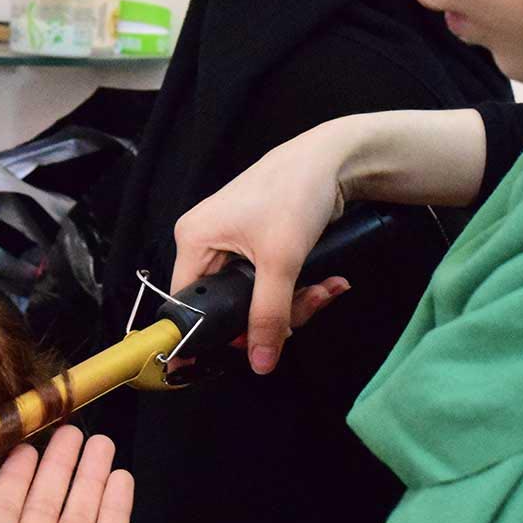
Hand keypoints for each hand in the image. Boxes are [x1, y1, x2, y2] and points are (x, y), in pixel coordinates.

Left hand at [0, 425, 154, 522]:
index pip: (1, 507)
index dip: (13, 474)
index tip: (28, 441)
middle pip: (41, 507)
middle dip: (56, 467)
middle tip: (73, 431)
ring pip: (77, 516)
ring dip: (88, 479)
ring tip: (103, 443)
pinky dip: (113, 506)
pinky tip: (121, 478)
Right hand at [170, 123, 359, 374]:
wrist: (334, 159)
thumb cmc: (296, 191)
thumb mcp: (281, 260)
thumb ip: (268, 315)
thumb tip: (259, 363)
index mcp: (194, 240)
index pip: (188, 304)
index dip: (214, 332)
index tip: (242, 351)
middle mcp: (208, 243)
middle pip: (228, 306)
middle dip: (272, 315)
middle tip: (304, 308)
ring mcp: (234, 244)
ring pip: (255, 299)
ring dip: (294, 303)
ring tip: (324, 289)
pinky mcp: (259, 246)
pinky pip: (271, 284)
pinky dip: (299, 288)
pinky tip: (327, 281)